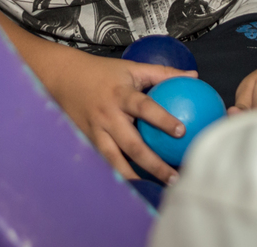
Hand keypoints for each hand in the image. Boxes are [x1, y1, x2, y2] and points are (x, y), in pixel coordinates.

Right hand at [48, 52, 197, 183]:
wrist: (63, 78)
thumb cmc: (103, 73)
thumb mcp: (132, 68)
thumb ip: (162, 73)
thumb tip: (193, 77)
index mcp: (120, 95)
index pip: (143, 107)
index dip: (162, 119)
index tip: (182, 131)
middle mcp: (107, 116)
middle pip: (131, 144)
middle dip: (154, 163)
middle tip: (175, 176)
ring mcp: (96, 132)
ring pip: (115, 160)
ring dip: (137, 176)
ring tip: (158, 189)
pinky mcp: (88, 142)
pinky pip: (105, 162)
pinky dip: (120, 175)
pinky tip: (137, 186)